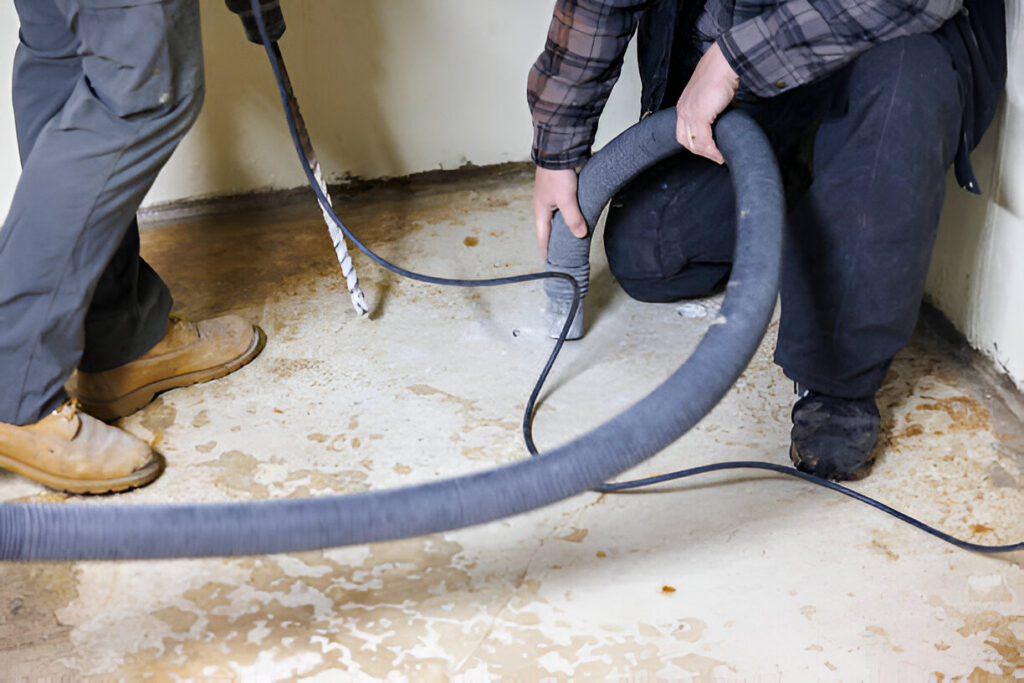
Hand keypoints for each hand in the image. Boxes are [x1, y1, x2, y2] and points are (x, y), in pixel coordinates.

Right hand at [532, 166, 587, 259]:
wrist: (558, 151)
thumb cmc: (557, 175)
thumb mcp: (567, 199)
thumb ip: (573, 218)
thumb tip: (580, 235)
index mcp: (541, 213)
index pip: (542, 238)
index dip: (546, 251)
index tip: (550, 263)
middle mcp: (543, 208)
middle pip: (548, 231)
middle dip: (554, 243)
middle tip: (562, 255)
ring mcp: (550, 200)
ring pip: (555, 220)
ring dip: (562, 230)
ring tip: (570, 240)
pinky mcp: (558, 192)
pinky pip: (562, 210)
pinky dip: (567, 218)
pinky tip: (575, 220)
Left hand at [675, 42, 739, 164]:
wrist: (726, 60)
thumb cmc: (722, 70)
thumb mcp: (715, 91)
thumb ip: (716, 104)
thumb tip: (727, 111)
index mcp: (684, 103)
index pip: (683, 131)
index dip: (694, 142)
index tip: (708, 148)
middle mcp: (683, 109)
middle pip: (685, 140)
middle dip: (699, 151)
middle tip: (715, 156)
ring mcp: (689, 113)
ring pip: (694, 143)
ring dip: (708, 154)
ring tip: (720, 158)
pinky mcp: (699, 116)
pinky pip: (704, 141)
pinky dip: (713, 151)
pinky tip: (721, 155)